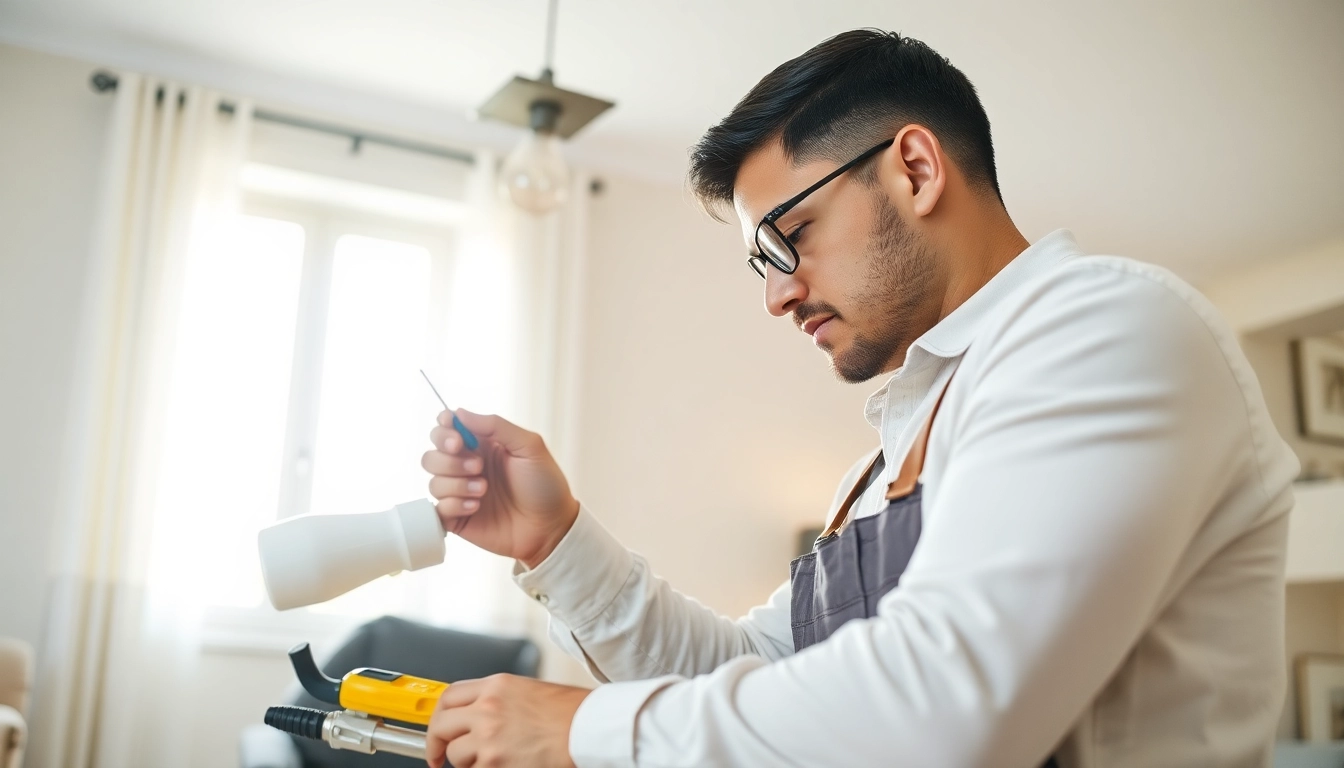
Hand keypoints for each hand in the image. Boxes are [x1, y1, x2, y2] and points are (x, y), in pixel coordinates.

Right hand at [422, 409, 579, 568]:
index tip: (457, 438)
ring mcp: (460, 493)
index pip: (446, 429)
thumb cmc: (545, 485)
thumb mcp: (529, 446)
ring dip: (457, 484)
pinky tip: (476, 507)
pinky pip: (437, 509)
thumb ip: (495, 426)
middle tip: (478, 466)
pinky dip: (454, 505)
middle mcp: (466, 467)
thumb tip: (459, 412)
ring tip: (484, 490)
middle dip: (449, 459)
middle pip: (431, 455)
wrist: (551, 527)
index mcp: (482, 445)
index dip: (443, 429)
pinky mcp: (458, 518)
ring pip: (434, 482)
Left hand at [425, 674, 589, 767]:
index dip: (438, 717)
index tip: (438, 730)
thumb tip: (475, 716)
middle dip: (436, 744)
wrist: (590, 728)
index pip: (449, 697)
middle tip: (439, 757)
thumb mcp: (527, 691)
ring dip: (468, 762)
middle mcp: (488, 709)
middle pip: (441, 725)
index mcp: (496, 686)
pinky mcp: (496, 763)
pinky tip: (505, 765)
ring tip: (492, 759)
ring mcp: (489, 738)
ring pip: (457, 755)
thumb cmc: (571, 711)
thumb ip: (497, 700)